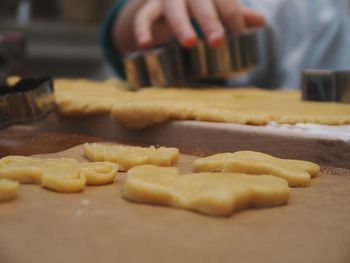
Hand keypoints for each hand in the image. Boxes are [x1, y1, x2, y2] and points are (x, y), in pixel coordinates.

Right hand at [134, 0, 264, 47]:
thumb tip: (261, 21)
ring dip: (181, 25)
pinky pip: (142, 16)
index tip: (238, 34)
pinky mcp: (148, 6)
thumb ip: (235, 13)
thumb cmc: (197, 5)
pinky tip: (145, 44)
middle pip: (200, 2)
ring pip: (172, 7)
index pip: (225, 1)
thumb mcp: (216, 6)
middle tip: (217, 41)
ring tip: (189, 43)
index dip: (234, 17)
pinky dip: (142, 29)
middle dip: (209, 21)